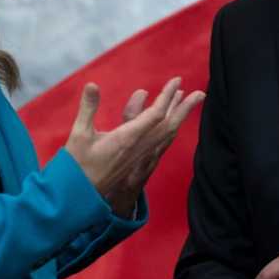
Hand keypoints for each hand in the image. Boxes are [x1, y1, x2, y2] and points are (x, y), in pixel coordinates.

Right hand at [66, 77, 203, 215]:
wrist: (81, 196)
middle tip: (200, 93)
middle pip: (169, 126)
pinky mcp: (138, 162)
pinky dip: (169, 129)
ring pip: (166, 135)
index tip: (176, 81)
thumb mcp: (79, 134)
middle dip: (185, 109)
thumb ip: (88, 108)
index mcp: (127, 139)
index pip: (155, 115)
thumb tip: (92, 84)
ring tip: (185, 100)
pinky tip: (171, 124)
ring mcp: (140, 157)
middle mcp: (139, 148)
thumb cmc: (78, 165)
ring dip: (178, 116)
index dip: (167, 97)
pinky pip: (160, 143)